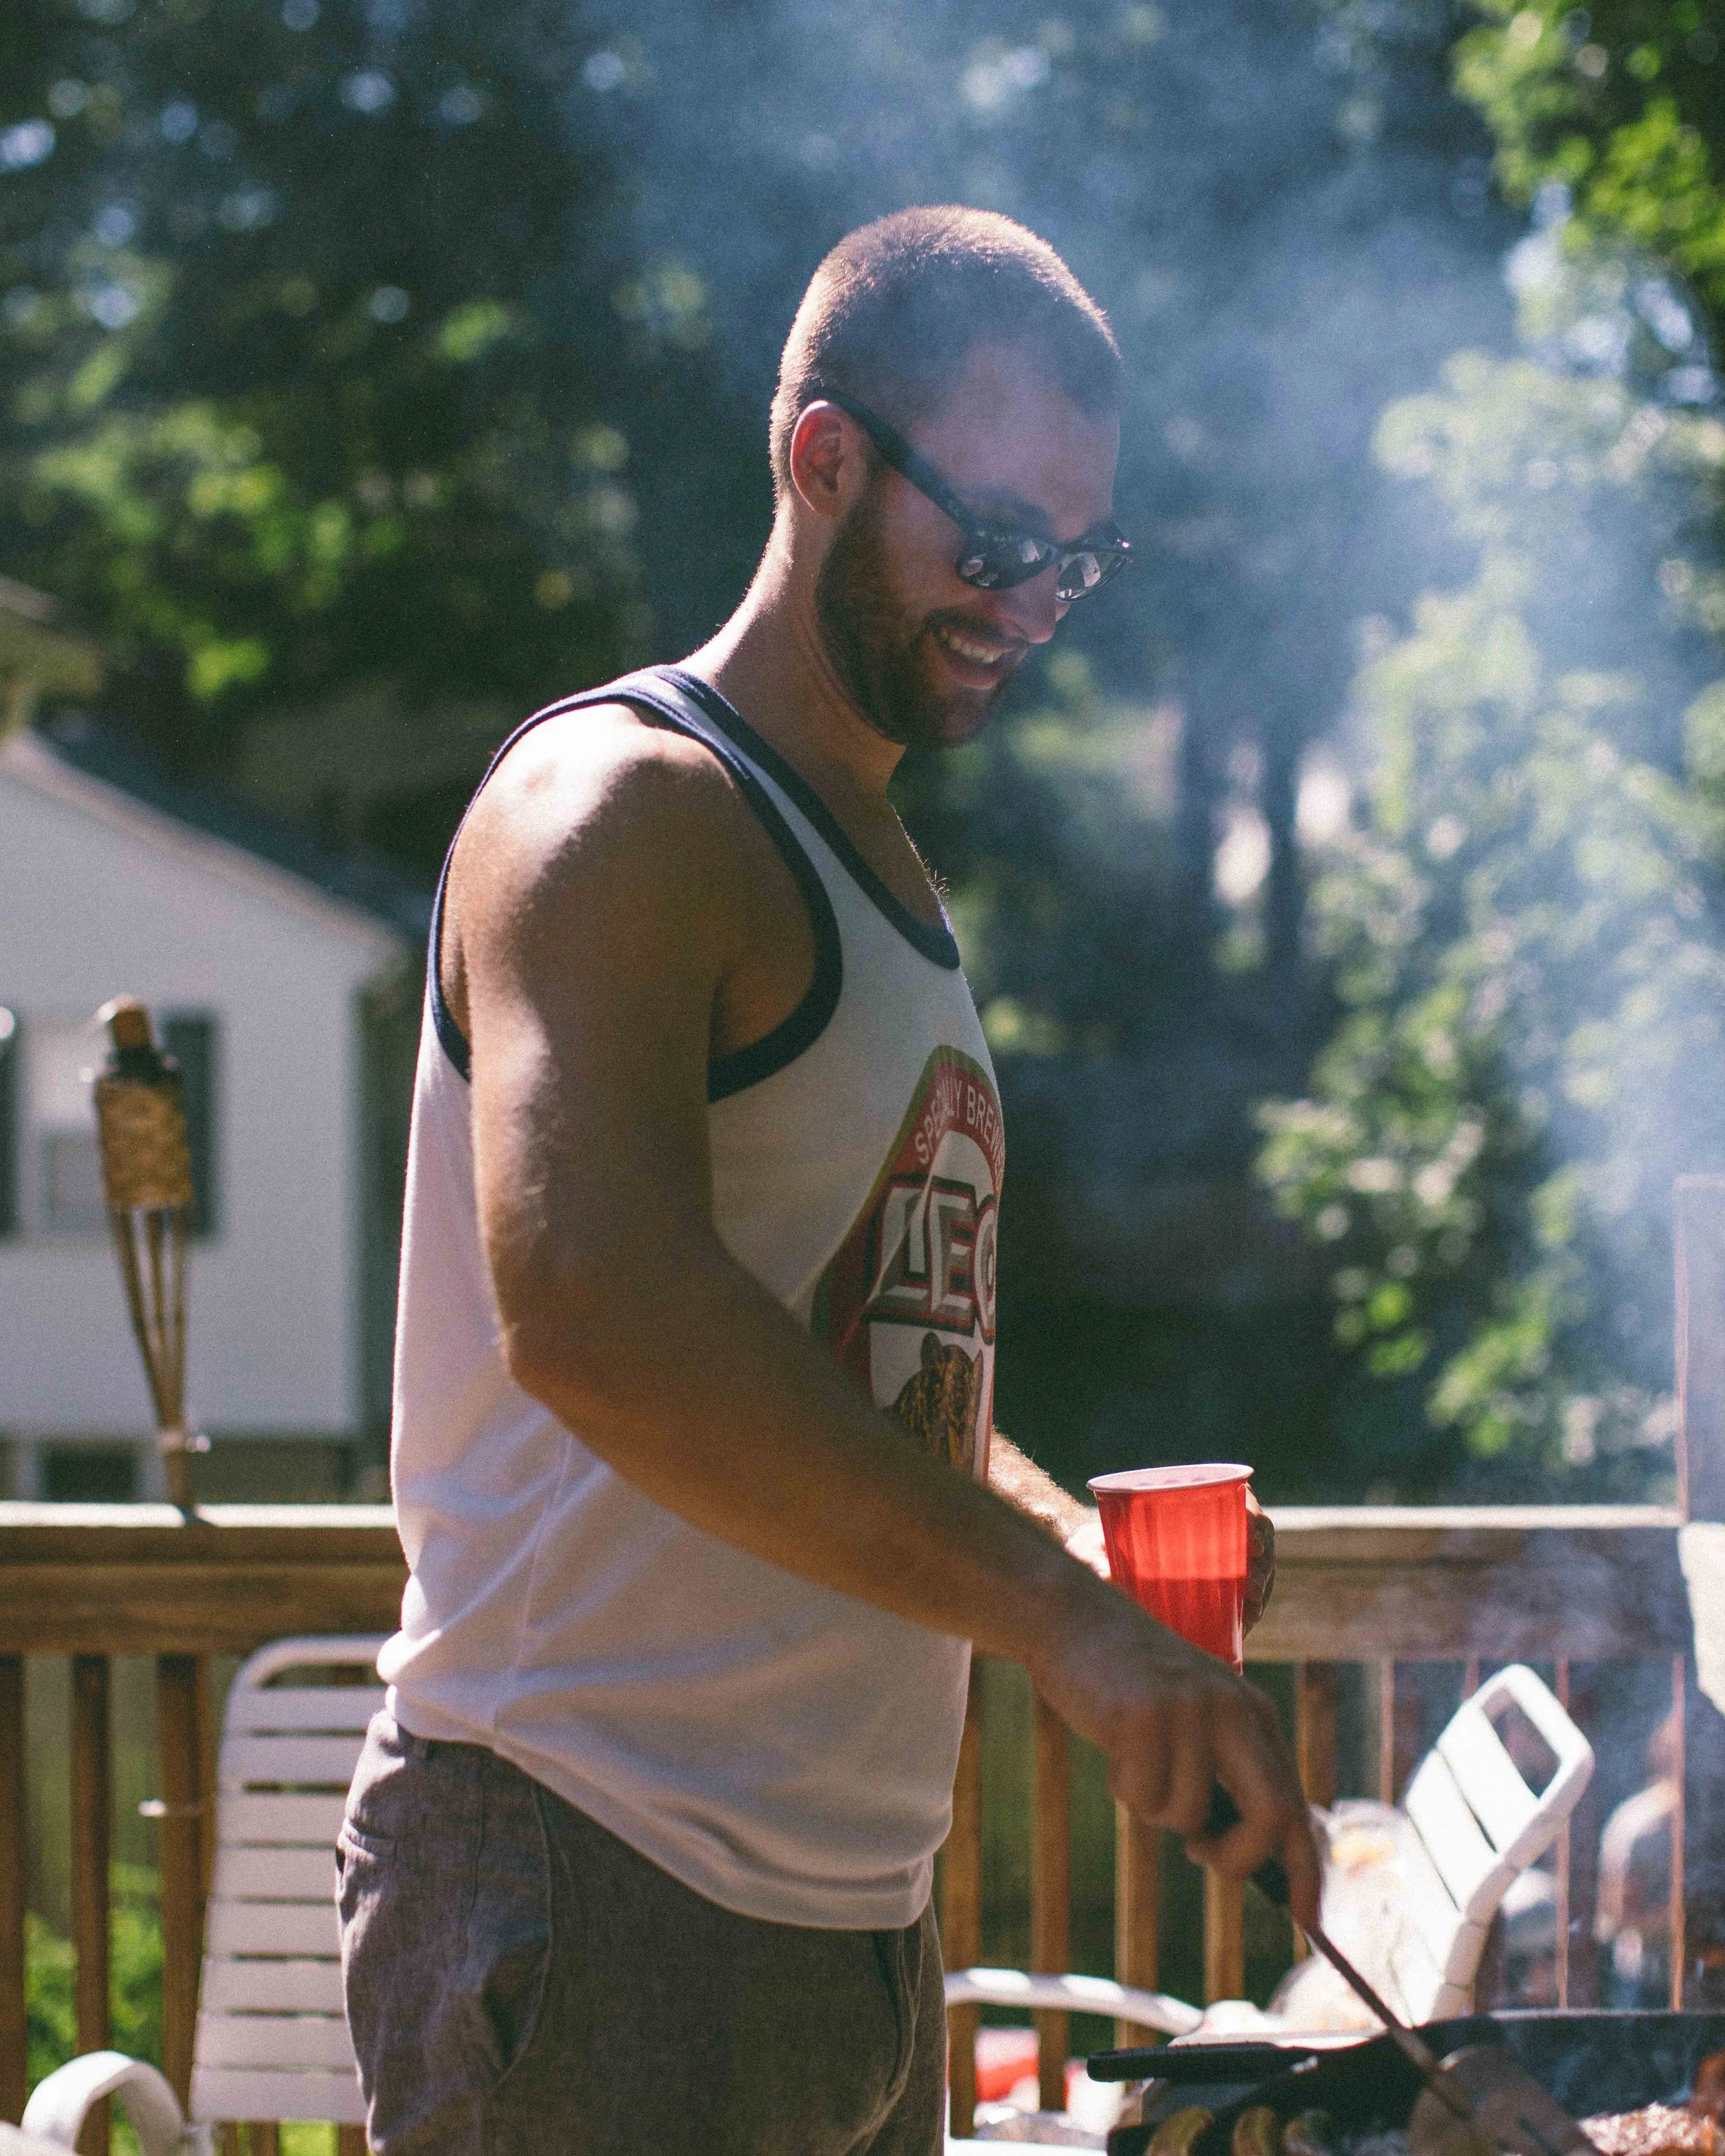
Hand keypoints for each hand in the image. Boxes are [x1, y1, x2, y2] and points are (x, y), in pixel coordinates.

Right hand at [1030, 1584, 1320, 1933]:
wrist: (1075, 1621)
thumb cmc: (1132, 1683)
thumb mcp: (1196, 1718)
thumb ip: (1227, 1772)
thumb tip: (1249, 1856)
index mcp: (1254, 1715)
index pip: (1295, 1805)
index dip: (1306, 1869)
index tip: (1308, 1920)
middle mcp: (1234, 1711)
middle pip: (1270, 1816)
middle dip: (1237, 1859)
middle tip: (1201, 1857)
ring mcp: (1191, 1712)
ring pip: (1187, 1816)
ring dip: (1153, 1807)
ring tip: (1133, 1760)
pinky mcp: (1145, 1716)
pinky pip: (1142, 1796)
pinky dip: (1123, 1786)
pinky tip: (1113, 1743)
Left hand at [1063, 1492, 1274, 1635]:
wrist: (1085, 1571)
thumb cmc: (1088, 1549)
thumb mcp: (1085, 1548)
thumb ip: (1091, 1558)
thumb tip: (1106, 1575)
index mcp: (1186, 1505)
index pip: (1238, 1500)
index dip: (1253, 1518)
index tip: (1253, 1544)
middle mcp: (1208, 1529)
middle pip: (1256, 1536)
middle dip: (1263, 1563)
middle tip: (1251, 1589)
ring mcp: (1215, 1560)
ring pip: (1255, 1567)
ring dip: (1261, 1588)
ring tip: (1250, 1612)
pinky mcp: (1212, 1590)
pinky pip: (1242, 1595)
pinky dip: (1250, 1608)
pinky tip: (1245, 1624)